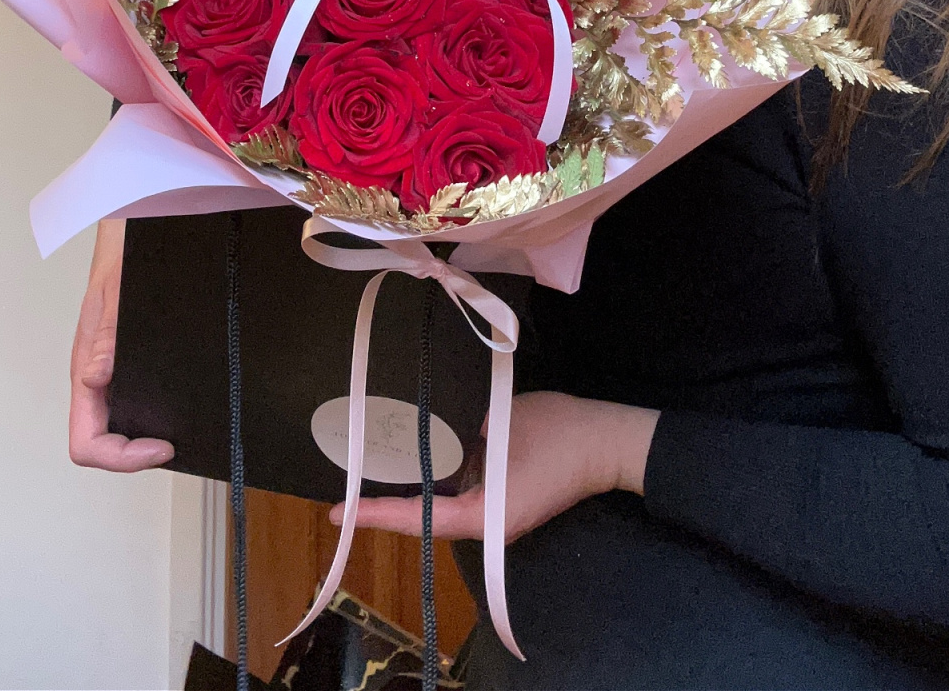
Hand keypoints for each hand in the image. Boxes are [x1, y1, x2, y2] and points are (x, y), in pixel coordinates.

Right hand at [69, 220, 173, 471]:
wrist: (135, 230)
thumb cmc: (122, 257)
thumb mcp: (118, 293)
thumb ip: (108, 335)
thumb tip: (96, 378)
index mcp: (86, 368)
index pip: (86, 440)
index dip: (120, 457)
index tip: (160, 446)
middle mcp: (98, 377)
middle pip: (103, 441)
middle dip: (136, 454)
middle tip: (175, 443)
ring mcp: (114, 371)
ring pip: (120, 424)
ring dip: (145, 436)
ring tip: (183, 428)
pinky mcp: (132, 361)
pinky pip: (137, 400)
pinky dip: (156, 412)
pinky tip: (183, 402)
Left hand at [333, 391, 658, 542]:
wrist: (606, 440)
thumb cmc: (558, 432)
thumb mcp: (504, 422)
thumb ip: (465, 431)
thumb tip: (432, 429)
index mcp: (487, 514)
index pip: (421, 518)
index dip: (379, 514)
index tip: (341, 511)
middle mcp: (489, 526)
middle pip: (426, 523)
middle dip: (386, 510)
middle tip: (345, 496)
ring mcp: (498, 518)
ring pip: (441, 514)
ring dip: (408, 500)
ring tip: (369, 482)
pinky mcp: (506, 503)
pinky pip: (460, 501)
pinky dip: (433, 488)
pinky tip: (415, 467)